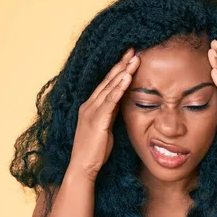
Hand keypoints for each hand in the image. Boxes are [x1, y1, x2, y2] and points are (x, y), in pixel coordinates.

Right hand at [69, 48, 140, 180]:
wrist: (82, 167)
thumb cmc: (95, 151)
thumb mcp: (106, 128)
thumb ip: (111, 114)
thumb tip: (121, 104)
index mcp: (91, 107)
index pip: (106, 84)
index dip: (118, 69)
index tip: (129, 57)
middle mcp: (89, 105)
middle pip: (108, 80)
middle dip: (121, 64)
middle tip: (133, 49)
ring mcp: (91, 111)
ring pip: (109, 87)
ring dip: (123, 71)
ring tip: (134, 58)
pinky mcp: (97, 120)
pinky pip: (110, 101)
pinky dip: (119, 87)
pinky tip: (127, 77)